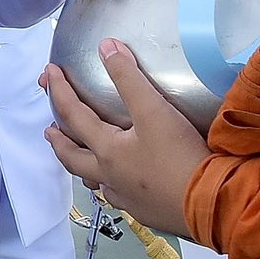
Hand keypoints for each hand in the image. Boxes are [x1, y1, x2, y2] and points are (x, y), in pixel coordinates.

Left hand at [43, 38, 208, 237]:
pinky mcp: (146, 211)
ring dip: (83, 167)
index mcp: (107, 150)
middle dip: (58, 141)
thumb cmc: (180, 158)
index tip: (48, 72)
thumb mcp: (154, 111)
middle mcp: (109, 176)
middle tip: (48, 130)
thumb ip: (129, 78)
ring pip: (94, 181)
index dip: (59, 90)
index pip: (73, 115)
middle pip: (72, 158)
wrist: (210, 206)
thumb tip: (106, 47)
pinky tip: (119, 186)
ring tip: (81, 159)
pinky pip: (118, 197)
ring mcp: (127, 198)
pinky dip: (111, 187)